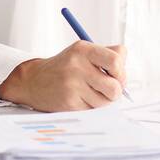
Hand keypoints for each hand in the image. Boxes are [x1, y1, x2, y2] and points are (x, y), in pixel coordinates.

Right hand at [0, 41, 126, 111]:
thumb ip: (108, 55)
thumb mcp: (84, 52)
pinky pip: (92, 110)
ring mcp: (72, 85)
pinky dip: (90, 107)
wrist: (34, 81)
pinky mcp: (68, 102)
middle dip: (115, 92)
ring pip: (105, 102)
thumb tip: (126, 71)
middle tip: (108, 90)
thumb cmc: (66, 66)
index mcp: (84, 49)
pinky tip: (80, 99)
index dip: (121, 72)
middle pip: (115, 87)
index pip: (116, 60)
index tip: (116, 76)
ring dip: (102, 101)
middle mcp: (77, 65)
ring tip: (90, 93)